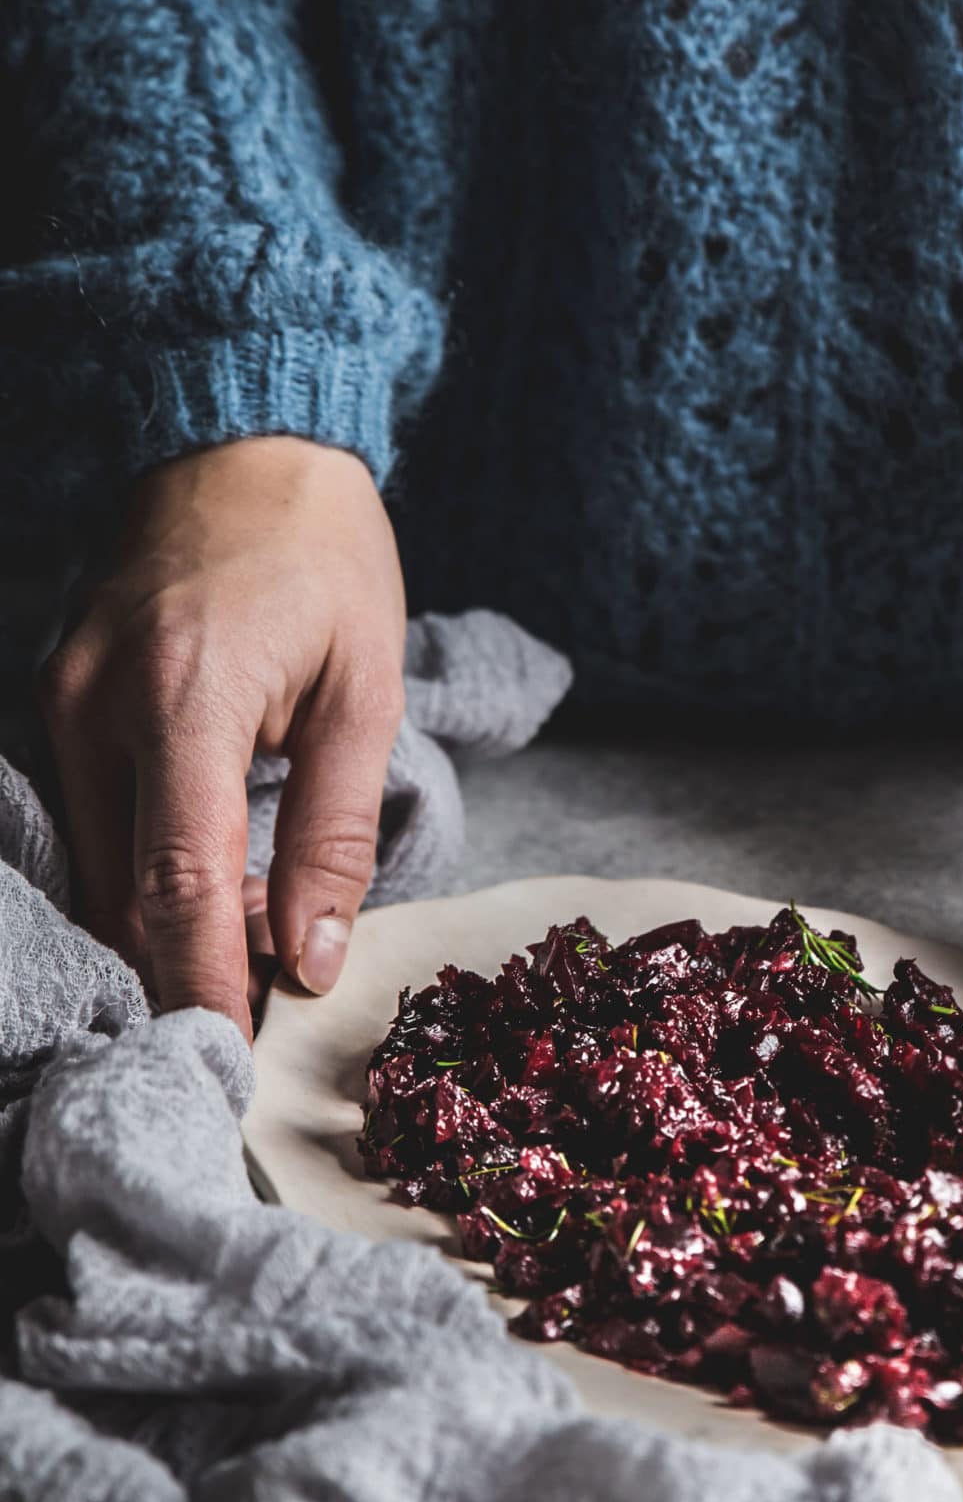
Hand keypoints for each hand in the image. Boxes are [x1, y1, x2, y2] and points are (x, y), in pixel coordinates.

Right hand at [40, 438, 406, 1035]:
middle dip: (191, 964)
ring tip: (261, 926)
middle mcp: (97, 705)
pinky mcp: (57, 696)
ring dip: (171, 918)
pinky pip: (94, 816)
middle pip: (127, 891)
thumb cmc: (323, 554)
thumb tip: (312, 959)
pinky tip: (218, 871)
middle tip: (273, 998)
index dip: (202, 987)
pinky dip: (148, 864)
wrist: (240, 439)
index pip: (178, 888)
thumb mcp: (365, 690)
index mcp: (185, 701)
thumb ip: (337, 833)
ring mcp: (62, 699)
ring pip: (104, 864)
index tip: (229, 1063)